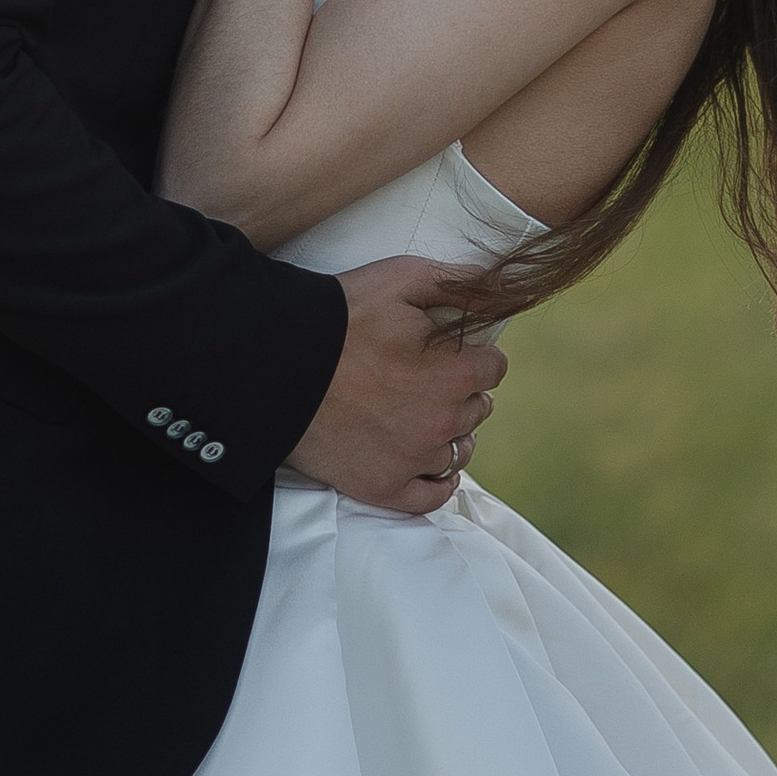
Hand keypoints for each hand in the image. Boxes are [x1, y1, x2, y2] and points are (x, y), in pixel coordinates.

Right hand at [286, 255, 506, 513]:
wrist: (277, 363)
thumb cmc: (340, 316)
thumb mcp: (402, 278)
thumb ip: (458, 283)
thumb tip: (500, 285)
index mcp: (456, 373)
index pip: (494, 367)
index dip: (474, 354)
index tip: (452, 350)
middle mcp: (443, 422)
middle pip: (478, 409)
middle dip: (460, 392)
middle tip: (427, 377)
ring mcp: (414, 460)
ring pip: (459, 451)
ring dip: (448, 433)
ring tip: (422, 416)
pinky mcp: (384, 487)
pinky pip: (432, 497)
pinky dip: (435, 480)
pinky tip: (426, 462)